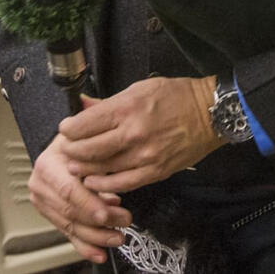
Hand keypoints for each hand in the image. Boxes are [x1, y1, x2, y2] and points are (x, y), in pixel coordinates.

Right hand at [28, 134, 130, 263]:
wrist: (65, 147)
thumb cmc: (77, 143)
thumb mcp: (86, 140)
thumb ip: (97, 159)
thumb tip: (115, 175)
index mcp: (46, 166)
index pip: (68, 190)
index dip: (88, 204)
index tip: (106, 214)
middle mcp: (40, 186)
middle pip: (70, 212)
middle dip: (99, 222)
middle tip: (123, 221)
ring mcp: (44, 204)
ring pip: (70, 226)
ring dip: (96, 236)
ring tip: (117, 237)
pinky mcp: (51, 216)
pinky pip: (68, 234)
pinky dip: (85, 246)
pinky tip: (99, 254)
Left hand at [58, 75, 221, 195]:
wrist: (209, 114)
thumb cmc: (175, 96)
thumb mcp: (139, 88)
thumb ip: (109, 102)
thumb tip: (83, 105)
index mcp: (127, 107)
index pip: (85, 124)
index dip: (69, 129)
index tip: (65, 129)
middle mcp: (133, 133)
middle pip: (89, 149)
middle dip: (72, 151)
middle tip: (66, 150)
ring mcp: (144, 155)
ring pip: (103, 168)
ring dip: (84, 169)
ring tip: (74, 166)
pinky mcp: (155, 171)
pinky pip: (123, 184)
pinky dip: (105, 185)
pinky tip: (94, 182)